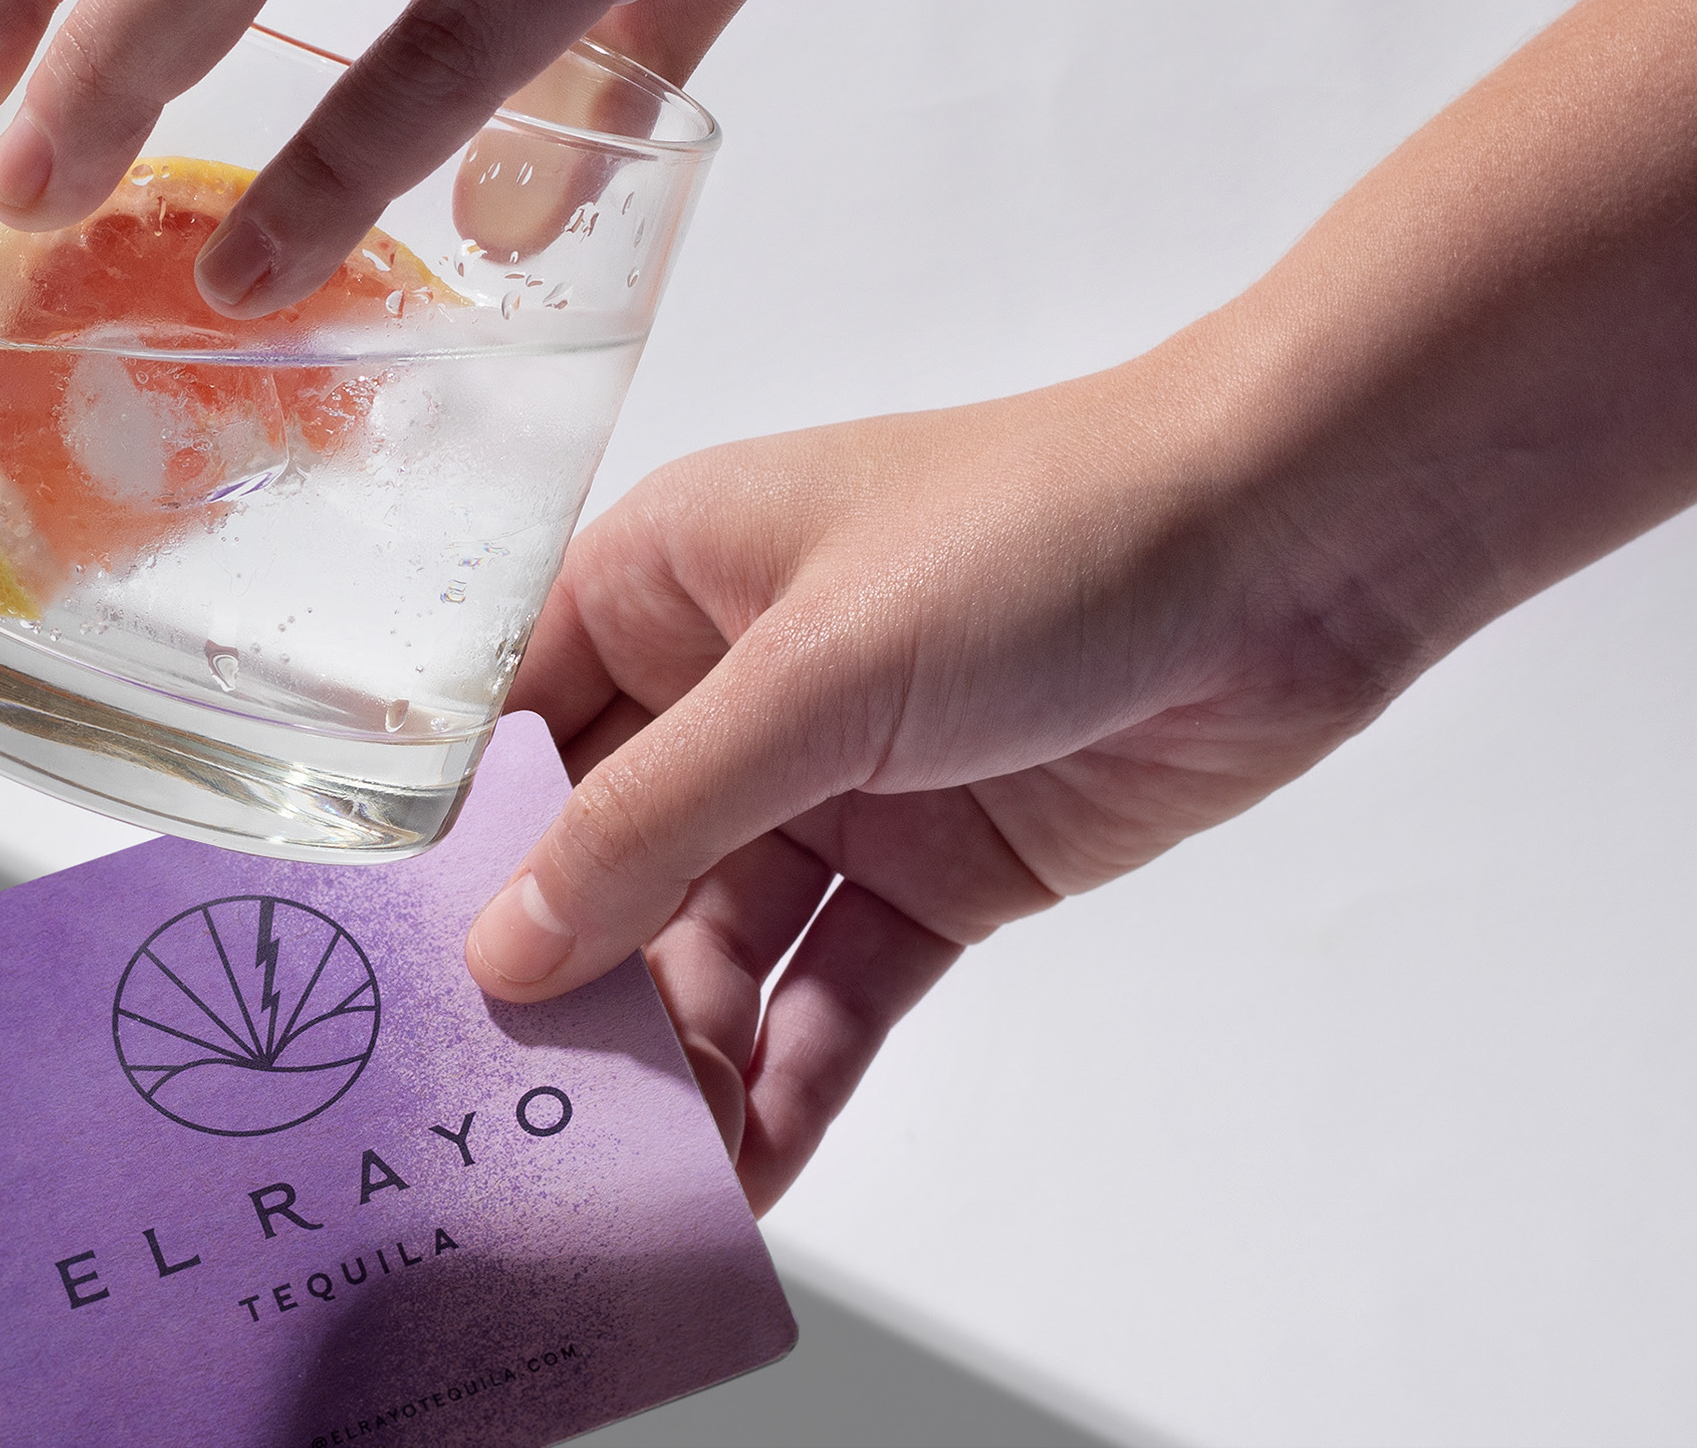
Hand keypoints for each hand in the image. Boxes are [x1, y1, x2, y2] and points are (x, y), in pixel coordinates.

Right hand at [475, 372, 1411, 1210]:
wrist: (1288, 553)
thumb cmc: (1042, 535)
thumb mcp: (815, 673)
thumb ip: (654, 818)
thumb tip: (507, 945)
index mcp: (669, 580)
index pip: (514, 735)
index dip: (461, 860)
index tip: (408, 987)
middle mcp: (737, 686)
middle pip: (613, 864)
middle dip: (581, 986)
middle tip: (535, 1113)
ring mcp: (840, 784)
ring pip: (719, 945)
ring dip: (690, 1051)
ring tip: (656, 1162)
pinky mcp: (937, 871)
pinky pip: (836, 990)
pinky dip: (798, 1072)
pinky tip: (760, 1161)